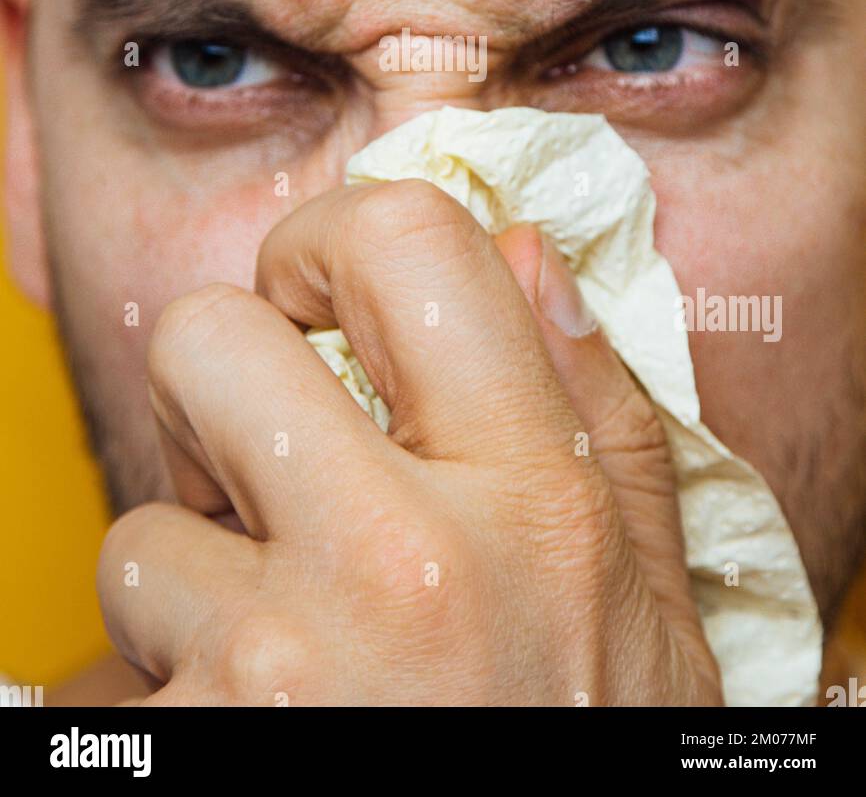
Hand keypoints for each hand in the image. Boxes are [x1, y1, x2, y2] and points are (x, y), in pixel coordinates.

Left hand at [98, 178, 721, 705]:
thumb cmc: (583, 752)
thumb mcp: (646, 595)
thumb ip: (594, 411)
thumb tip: (525, 257)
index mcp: (524, 495)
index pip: (402, 241)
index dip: (331, 239)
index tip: (322, 292)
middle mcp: (395, 562)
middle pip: (208, 339)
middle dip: (223, 390)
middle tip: (275, 460)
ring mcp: (274, 666)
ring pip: (143, 520)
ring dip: (197, 572)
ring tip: (286, 638)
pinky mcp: (188, 745)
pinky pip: (119, 653)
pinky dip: (173, 679)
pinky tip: (263, 714)